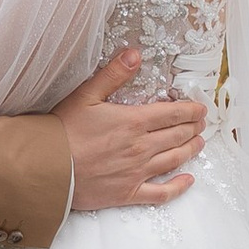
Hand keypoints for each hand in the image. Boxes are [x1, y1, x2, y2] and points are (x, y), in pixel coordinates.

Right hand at [55, 48, 206, 212]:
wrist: (47, 168)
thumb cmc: (62, 131)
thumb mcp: (86, 94)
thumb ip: (113, 74)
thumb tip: (135, 55)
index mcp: (133, 122)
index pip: (172, 114)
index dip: (191, 110)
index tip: (200, 108)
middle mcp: (141, 147)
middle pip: (178, 135)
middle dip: (193, 127)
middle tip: (202, 123)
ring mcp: (137, 172)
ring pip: (175, 159)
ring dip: (191, 149)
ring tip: (199, 142)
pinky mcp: (129, 193)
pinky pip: (161, 193)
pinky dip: (178, 187)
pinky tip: (188, 180)